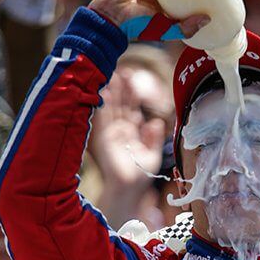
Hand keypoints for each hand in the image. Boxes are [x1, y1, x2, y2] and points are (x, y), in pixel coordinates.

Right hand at [90, 68, 164, 189]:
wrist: (128, 188)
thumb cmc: (140, 175)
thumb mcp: (152, 154)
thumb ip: (154, 138)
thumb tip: (156, 122)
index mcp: (132, 133)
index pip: (132, 109)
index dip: (133, 95)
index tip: (135, 79)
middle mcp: (120, 130)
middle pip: (122, 105)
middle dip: (123, 89)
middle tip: (125, 71)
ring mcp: (111, 133)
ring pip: (112, 109)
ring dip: (112, 93)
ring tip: (113, 75)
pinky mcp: (103, 138)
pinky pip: (103, 118)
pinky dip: (103, 105)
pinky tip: (105, 92)